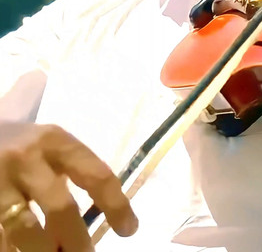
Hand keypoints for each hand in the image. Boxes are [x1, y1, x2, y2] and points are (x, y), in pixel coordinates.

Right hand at [0, 123, 137, 251]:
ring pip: (24, 227)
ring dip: (43, 249)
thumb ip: (68, 179)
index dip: (117, 205)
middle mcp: (27, 157)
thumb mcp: (48, 149)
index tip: (129, 230)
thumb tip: (80, 235)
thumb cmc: (20, 146)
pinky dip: (10, 247)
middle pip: (61, 207)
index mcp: (55, 141)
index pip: (97, 175)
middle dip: (77, 239)